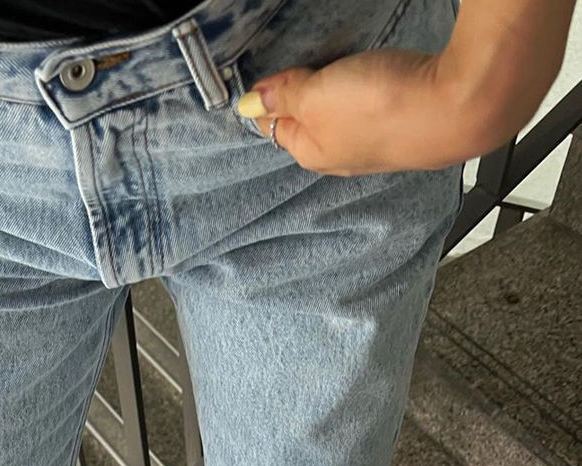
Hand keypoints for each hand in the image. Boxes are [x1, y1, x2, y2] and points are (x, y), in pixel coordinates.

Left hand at [238, 47, 507, 174]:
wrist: (457, 107)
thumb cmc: (381, 105)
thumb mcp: (315, 96)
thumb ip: (283, 97)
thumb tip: (249, 106)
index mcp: (312, 154)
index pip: (277, 126)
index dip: (271, 97)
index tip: (275, 73)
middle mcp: (343, 157)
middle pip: (312, 122)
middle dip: (305, 98)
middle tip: (308, 68)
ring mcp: (377, 145)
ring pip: (345, 116)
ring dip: (339, 94)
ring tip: (344, 71)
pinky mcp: (407, 125)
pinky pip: (376, 108)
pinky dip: (370, 93)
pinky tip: (377, 80)